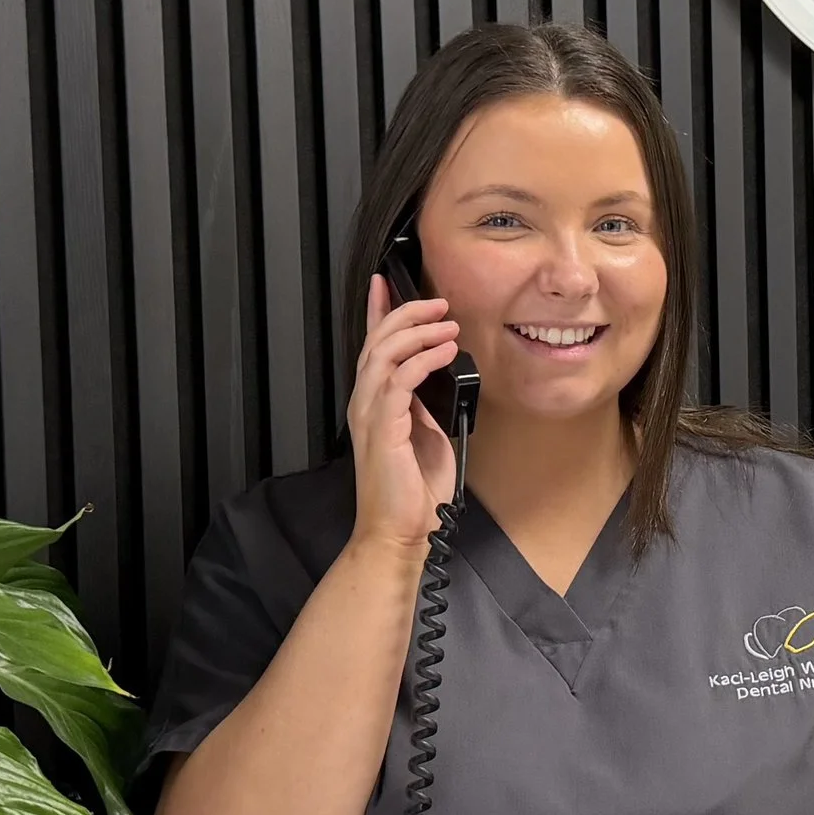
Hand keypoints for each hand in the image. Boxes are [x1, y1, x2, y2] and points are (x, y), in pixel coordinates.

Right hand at [344, 273, 461, 562]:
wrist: (402, 531)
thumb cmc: (413, 490)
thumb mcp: (425, 434)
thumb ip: (423, 405)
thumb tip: (435, 379)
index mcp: (375, 404)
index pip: (373, 347)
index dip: (379, 312)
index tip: (385, 283)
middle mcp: (366, 403)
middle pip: (377, 342)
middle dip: (405, 314)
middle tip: (437, 301)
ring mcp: (371, 415)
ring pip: (384, 355)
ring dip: (418, 333)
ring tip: (447, 324)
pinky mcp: (384, 427)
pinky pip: (399, 381)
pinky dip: (423, 360)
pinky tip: (444, 352)